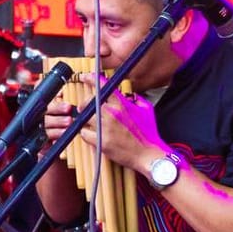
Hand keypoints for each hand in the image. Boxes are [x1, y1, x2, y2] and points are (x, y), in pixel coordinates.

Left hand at [44, 88, 160, 171]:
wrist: (148, 155)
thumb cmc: (148, 134)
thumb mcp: (147, 110)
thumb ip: (137, 99)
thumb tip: (130, 96)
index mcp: (122, 105)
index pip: (104, 86)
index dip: (91, 79)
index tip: (84, 77)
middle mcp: (112, 114)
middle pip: (87, 102)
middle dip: (84, 104)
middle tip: (86, 109)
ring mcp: (105, 128)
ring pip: (84, 118)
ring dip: (84, 120)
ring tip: (90, 124)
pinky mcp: (101, 141)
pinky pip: (84, 134)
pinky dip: (86, 134)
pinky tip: (93, 136)